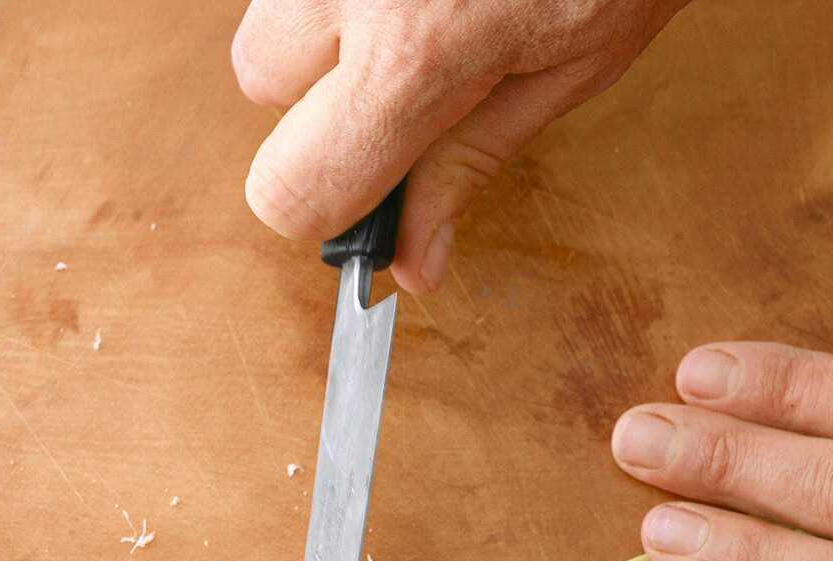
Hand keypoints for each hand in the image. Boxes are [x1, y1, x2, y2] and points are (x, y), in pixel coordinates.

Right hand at [231, 0, 689, 292]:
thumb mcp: (571, 69)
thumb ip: (470, 165)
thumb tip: (412, 264)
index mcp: (413, 51)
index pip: (292, 191)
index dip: (328, 210)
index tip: (370, 195)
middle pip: (262, 86)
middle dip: (322, 95)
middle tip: (410, 69)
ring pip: (271, 9)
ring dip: (327, 24)